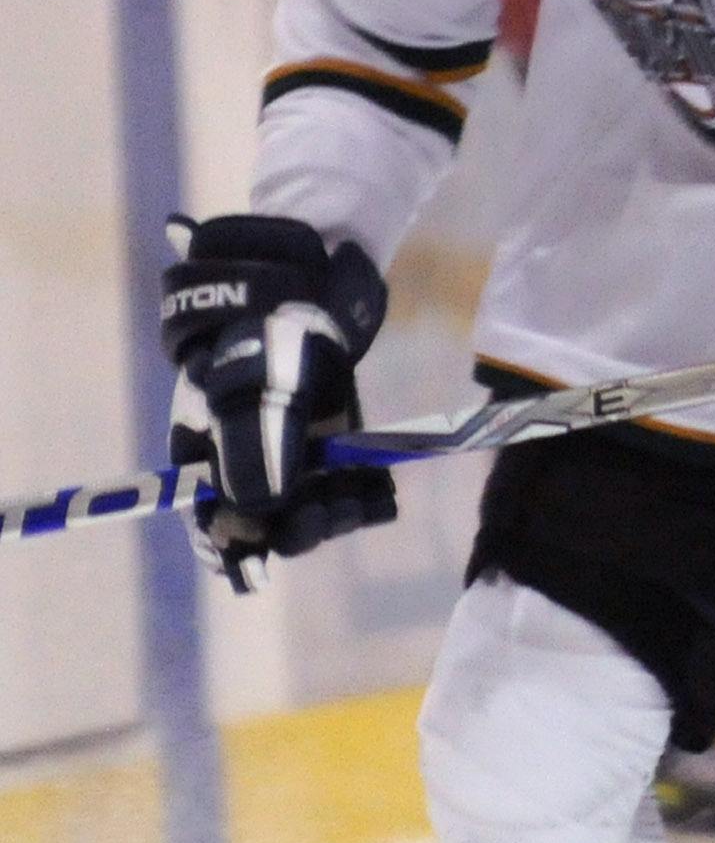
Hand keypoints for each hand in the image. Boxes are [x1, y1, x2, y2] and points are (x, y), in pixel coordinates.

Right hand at [161, 214, 394, 591]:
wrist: (309, 279)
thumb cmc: (267, 327)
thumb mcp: (258, 384)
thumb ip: (256, 446)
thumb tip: (261, 511)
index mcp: (206, 450)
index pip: (211, 520)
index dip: (232, 547)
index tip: (260, 563)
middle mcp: (247, 458)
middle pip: (269, 523)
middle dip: (297, 530)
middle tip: (323, 517)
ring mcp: (292, 452)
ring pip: (313, 509)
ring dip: (336, 516)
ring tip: (361, 504)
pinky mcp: (333, 442)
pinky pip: (346, 486)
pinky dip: (362, 496)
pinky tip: (380, 494)